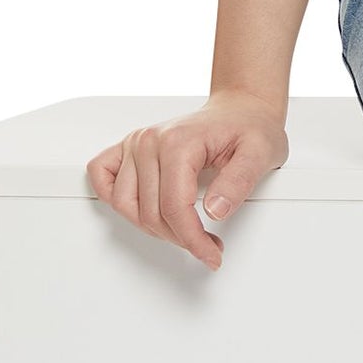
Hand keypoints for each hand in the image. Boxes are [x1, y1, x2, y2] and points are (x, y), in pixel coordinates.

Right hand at [86, 91, 289, 272]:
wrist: (242, 108)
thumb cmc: (250, 126)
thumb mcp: (261, 153)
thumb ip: (239, 182)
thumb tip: (214, 211)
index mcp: (179, 142)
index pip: (174, 207)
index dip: (192, 239)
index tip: (210, 253)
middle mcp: (150, 141)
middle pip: (150, 212)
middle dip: (179, 237)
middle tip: (206, 244)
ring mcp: (136, 143)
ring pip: (125, 205)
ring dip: (151, 227)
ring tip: (183, 230)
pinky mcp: (129, 147)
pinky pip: (102, 176)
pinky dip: (114, 198)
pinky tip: (140, 209)